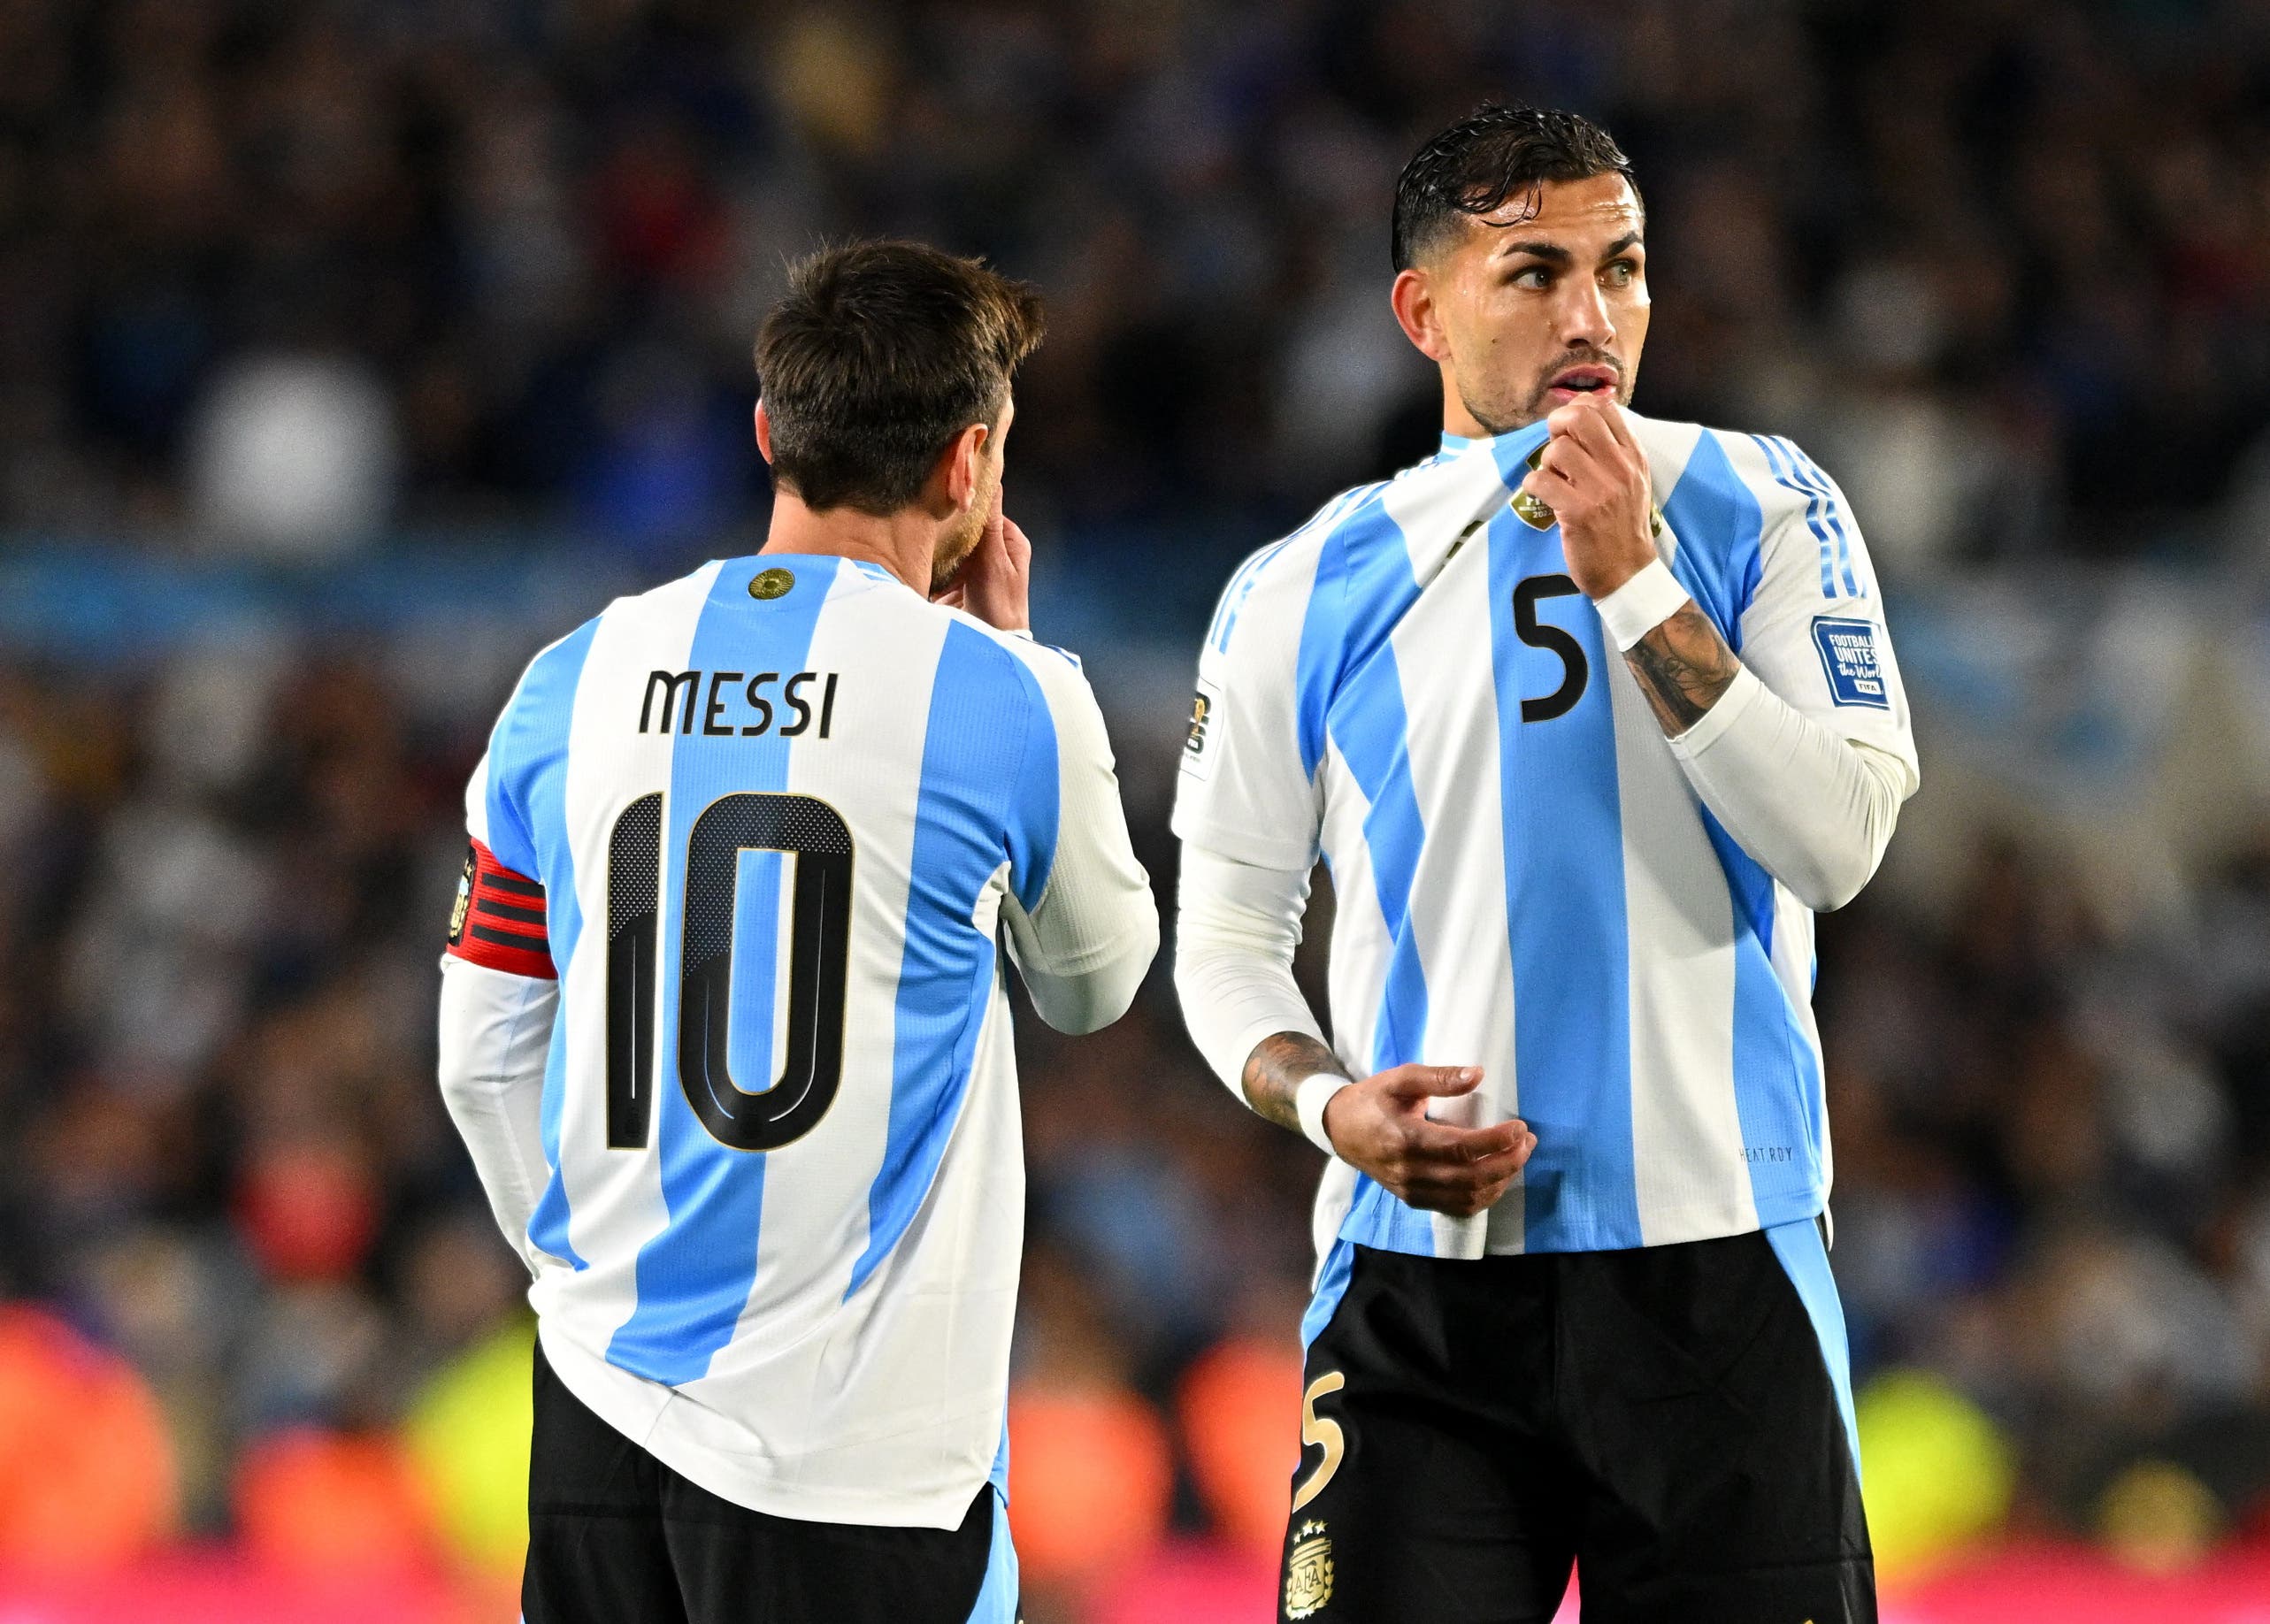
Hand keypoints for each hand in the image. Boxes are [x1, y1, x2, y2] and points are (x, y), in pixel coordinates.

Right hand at [933, 484, 1031, 631]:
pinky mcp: (959, 587)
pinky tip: (920, 566)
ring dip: (938, 551)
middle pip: (966, 530)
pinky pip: (943, 570)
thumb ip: (989, 522)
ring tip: (919, 544)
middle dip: (948, 530)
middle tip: (928, 523)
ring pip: (952, 548)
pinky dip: (933, 570)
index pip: (985, 513)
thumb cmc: (1000, 604)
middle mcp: (995, 553)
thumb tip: (993, 480)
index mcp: (1010, 542)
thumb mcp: (994, 558)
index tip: (945, 500)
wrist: (992, 644)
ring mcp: (976, 570)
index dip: (966, 507)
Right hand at [1320, 1065, 1535, 1217]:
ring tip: (1518, 1157)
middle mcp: (1411, 1172)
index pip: (1462, 1148)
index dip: (1497, 1141)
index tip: (1520, 1127)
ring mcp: (1412, 1191)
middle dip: (1508, 1162)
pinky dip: (1484, 1197)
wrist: (1339, 1129)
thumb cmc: (1372, 1099)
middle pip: (1471, 1178)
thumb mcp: (1400, 1078)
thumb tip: (1478, 1074)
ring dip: (1501, 1182)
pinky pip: (1457, 1208)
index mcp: (1407, 1139)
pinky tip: (1497, 1178)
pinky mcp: (1414, 1200)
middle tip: (1528, 1142)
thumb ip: (1439, 1077)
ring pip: (1468, 1199)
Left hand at [1520, 396, 1656, 599]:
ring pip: (1557, 449)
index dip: (1578, 408)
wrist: (1628, 572)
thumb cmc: (1623, 526)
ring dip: (1545, 462)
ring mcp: (1600, 490)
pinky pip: (1541, 481)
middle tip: (1554, 447)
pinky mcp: (1578, 513)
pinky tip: (1542, 497)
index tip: (1568, 428)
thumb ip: (1613, 450)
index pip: (1605, 407)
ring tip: (1553, 480)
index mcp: (1633, 456)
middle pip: (1581, 417)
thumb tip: (1581, 416)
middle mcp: (1620, 468)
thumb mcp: (1632, 481)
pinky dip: (1533, 485)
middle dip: (1557, 425)